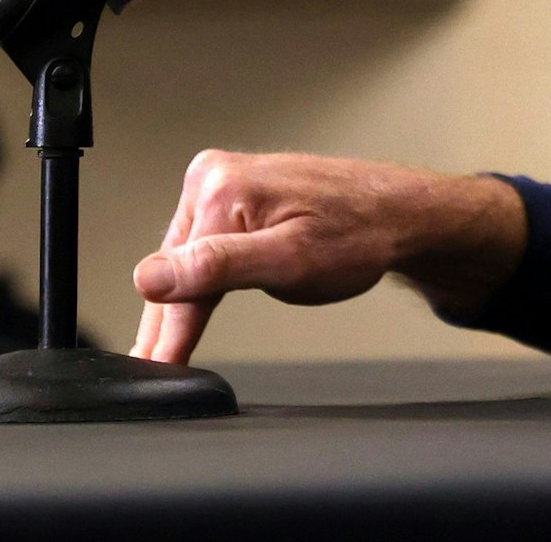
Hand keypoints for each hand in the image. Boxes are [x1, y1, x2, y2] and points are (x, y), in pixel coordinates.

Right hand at [130, 149, 525, 364]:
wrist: (400, 213)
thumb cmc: (360, 236)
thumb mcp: (290, 262)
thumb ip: (218, 268)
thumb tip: (150, 278)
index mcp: (220, 189)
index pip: (179, 279)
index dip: (169, 335)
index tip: (155, 373)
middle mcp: (215, 176)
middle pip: (177, 267)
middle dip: (169, 320)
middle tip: (159, 370)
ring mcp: (226, 181)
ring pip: (188, 258)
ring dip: (184, 300)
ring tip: (168, 349)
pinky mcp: (238, 191)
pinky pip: (205, 244)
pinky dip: (202, 279)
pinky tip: (194, 306)